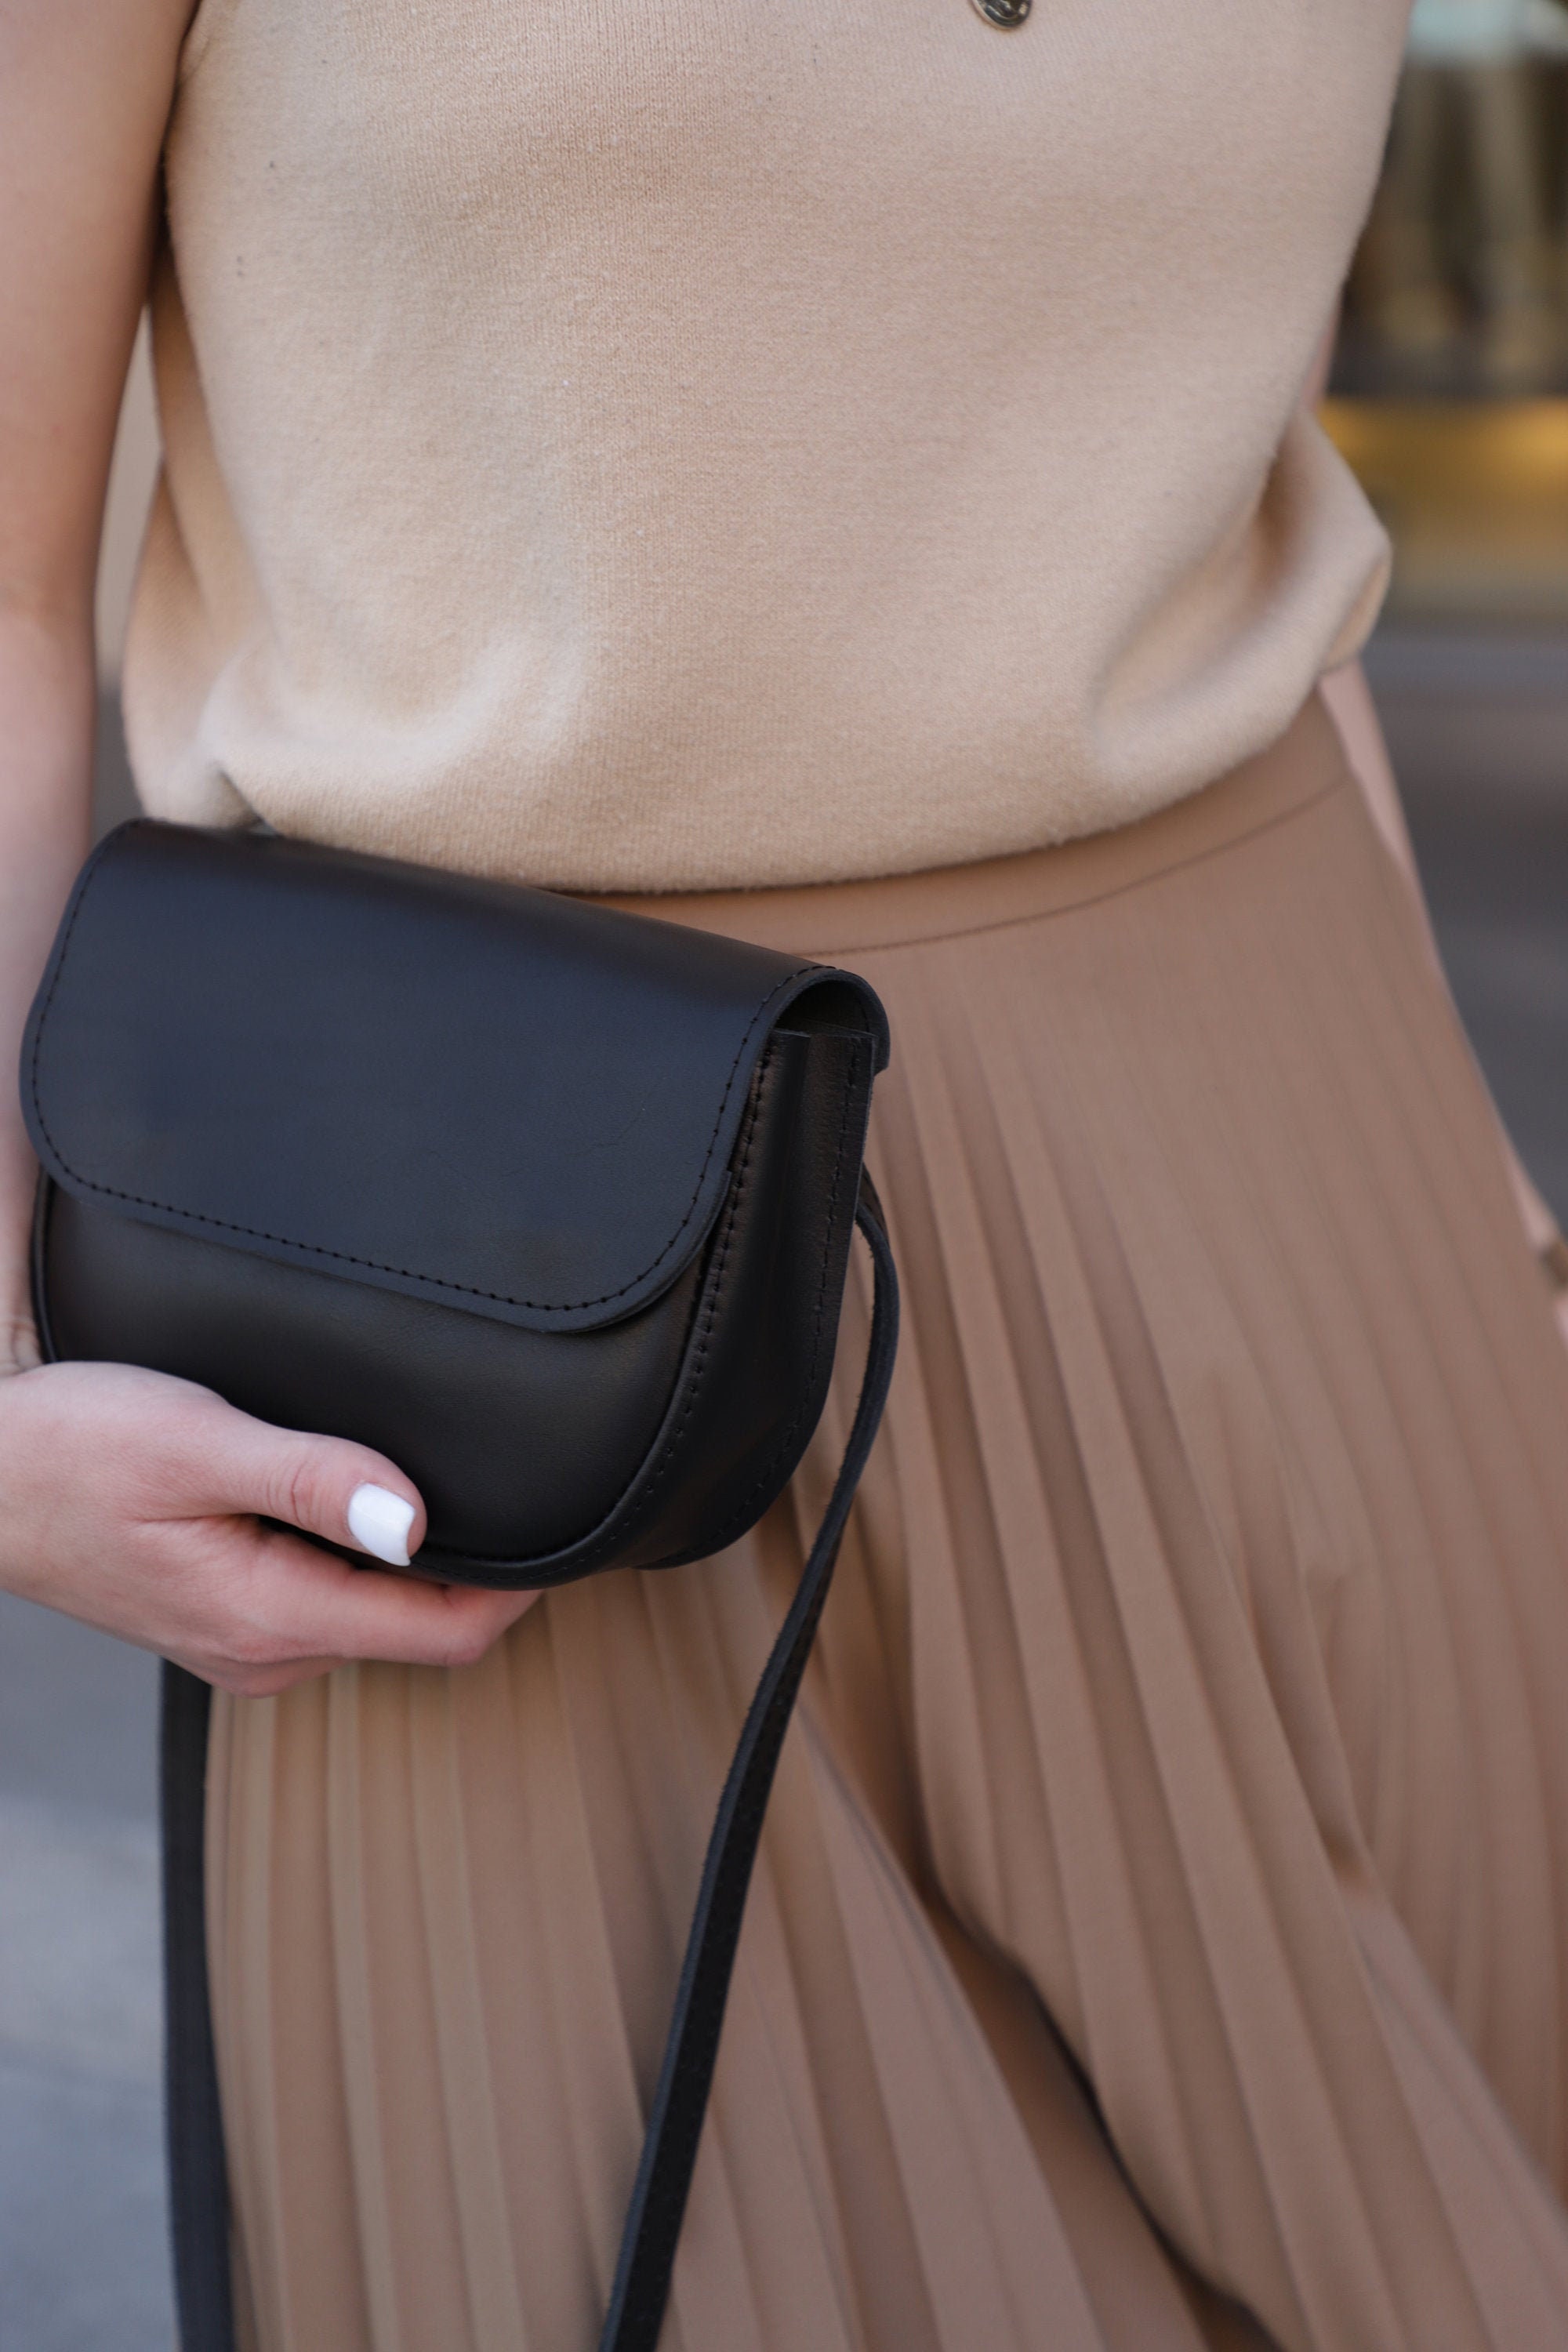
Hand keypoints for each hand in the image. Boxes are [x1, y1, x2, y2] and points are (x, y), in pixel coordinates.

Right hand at [0, 1358, 538, 1694]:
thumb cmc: (70, 1452)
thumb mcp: (196, 1442)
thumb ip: (310, 1479)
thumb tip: (411, 1520)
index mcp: (272, 1617)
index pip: (447, 1636)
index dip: (520, 1585)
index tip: (563, 1525)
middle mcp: (268, 1653)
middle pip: (422, 1630)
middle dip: (475, 1567)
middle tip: (506, 1482)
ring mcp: (247, 1645)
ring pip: (376, 1615)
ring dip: (411, 1560)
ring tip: (421, 1480)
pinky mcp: (229, 1620)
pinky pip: (330, 1602)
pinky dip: (360, 1559)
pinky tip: (347, 1500)